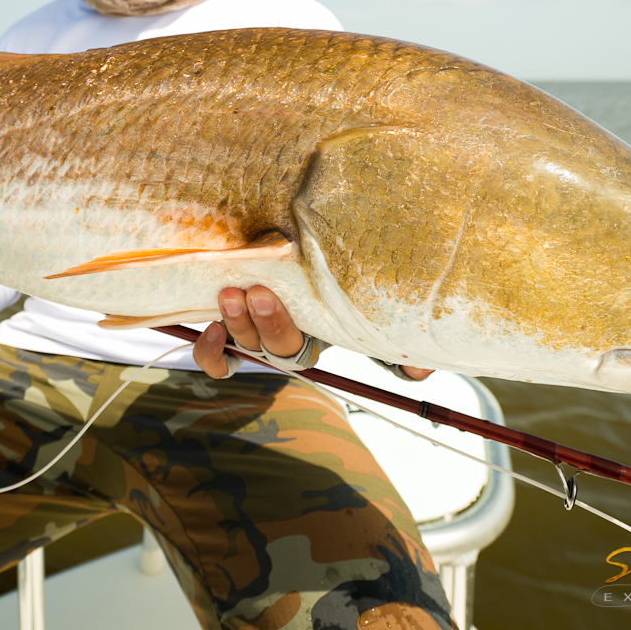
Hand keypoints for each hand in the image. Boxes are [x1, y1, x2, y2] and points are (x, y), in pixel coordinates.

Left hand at [192, 284, 432, 380]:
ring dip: (234, 323)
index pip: (296, 350)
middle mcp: (279, 338)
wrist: (307, 257)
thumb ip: (397, 341)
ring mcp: (252, 330)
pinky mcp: (230, 320)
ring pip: (240, 342)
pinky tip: (207, 328)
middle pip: (268, 346)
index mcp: (312, 338)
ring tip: (230, 294)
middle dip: (262, 322)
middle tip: (256, 292)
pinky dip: (209, 348)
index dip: (280, 331)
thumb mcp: (367, 311)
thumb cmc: (340, 287)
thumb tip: (422, 372)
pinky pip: (216, 353)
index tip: (268, 297)